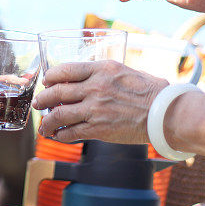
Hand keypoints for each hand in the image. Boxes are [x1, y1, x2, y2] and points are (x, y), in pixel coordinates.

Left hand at [32, 61, 167, 142]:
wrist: (165, 113)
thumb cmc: (151, 91)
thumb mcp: (125, 71)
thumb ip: (104, 73)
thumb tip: (88, 76)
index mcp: (102, 69)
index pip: (66, 69)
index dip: (51, 77)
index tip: (47, 82)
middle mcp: (96, 87)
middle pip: (57, 92)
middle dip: (43, 99)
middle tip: (39, 104)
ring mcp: (95, 109)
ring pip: (59, 115)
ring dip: (47, 121)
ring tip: (44, 126)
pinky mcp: (98, 129)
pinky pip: (71, 133)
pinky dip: (61, 135)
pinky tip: (58, 136)